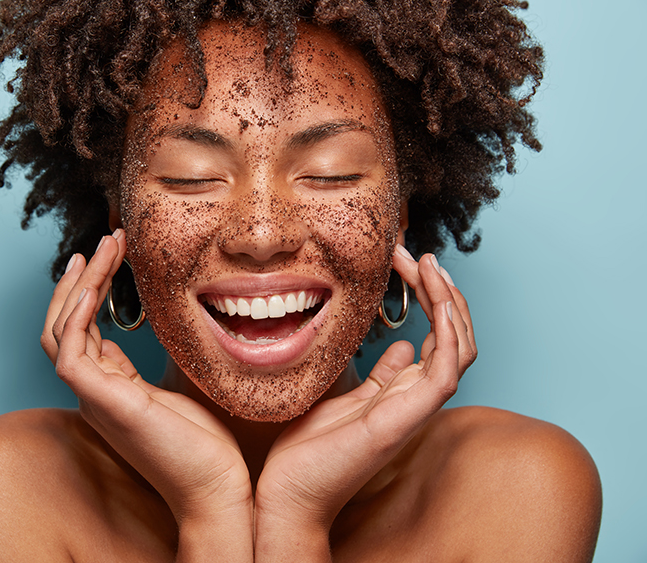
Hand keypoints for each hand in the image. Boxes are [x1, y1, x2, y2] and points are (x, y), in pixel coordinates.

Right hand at [45, 230, 252, 558]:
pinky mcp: (104, 403)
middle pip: (62, 326)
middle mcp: (94, 393)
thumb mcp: (178, 391)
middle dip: (80, 280)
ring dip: (78, 286)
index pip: (82, 332)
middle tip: (105, 242)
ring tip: (103, 249)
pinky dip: (75, 316)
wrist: (218, 492)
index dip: (91, 290)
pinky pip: (69, 353)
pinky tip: (93, 286)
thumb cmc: (207, 448)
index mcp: (110, 390)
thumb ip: (156, 363)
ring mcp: (94, 399)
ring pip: (60, 332)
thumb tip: (152, 330)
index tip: (112, 254)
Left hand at [254, 247, 475, 558]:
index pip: (437, 336)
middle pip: (455, 337)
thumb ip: (376, 375)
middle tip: (417, 254)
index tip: (404, 261)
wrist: (288, 494)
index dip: (430, 296)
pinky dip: (449, 334)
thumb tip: (399, 348)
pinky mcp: (404, 419)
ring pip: (460, 349)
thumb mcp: (341, 396)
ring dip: (450, 302)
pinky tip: (436, 301)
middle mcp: (414, 398)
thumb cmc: (307, 451)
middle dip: (443, 290)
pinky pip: (446, 372)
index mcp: (401, 391)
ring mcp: (413, 409)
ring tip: (428, 265)